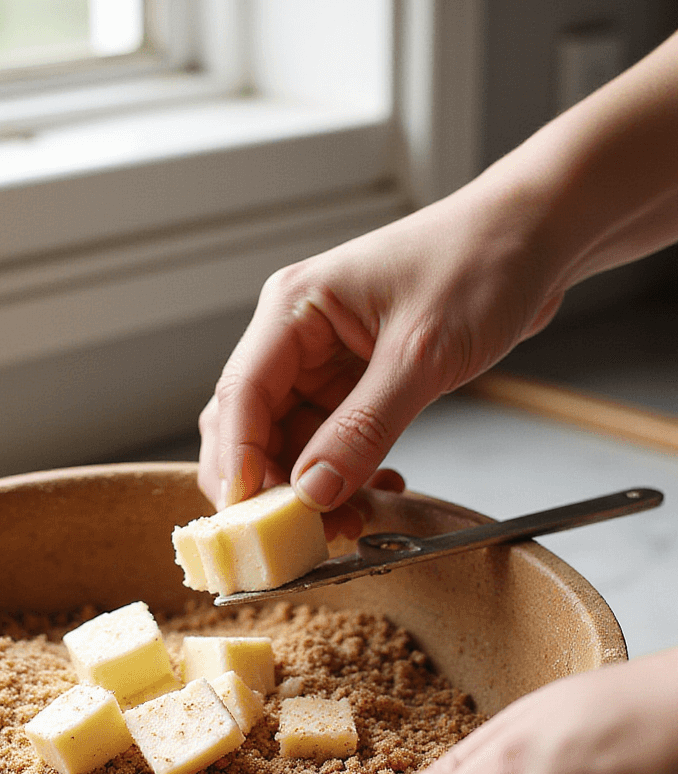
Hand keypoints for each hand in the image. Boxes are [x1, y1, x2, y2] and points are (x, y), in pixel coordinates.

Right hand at [198, 180, 563, 515]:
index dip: (237, 464)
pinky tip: (377, 491)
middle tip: (299, 536)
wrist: (536, 237)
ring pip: (290, 442)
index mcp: (294, 308)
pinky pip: (331, 442)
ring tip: (348, 521)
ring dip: (310, 489)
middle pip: (251, 426)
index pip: (238, 396)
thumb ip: (363, 428)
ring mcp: (326, 360)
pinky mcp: (357, 381)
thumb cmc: (481, 262)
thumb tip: (312, 490)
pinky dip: (344, 475)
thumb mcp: (421, 355)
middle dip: (269, 485)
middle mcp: (299, 335)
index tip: (252, 520)